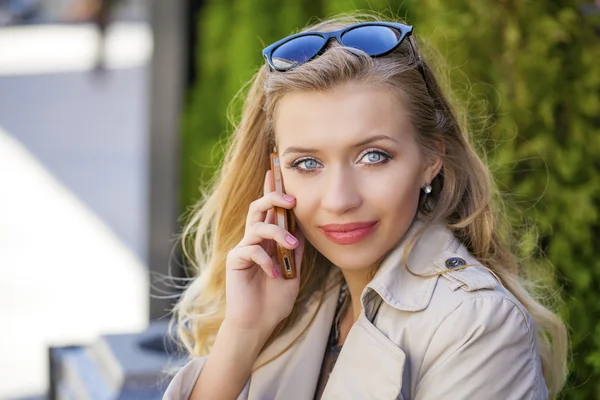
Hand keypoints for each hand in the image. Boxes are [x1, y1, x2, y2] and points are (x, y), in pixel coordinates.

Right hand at [224, 170, 304, 335]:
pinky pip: (251, 249)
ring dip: (277, 232)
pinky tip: (274, 274)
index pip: (270, 210)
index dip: (272, 189)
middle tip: (291, 200)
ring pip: (257, 225)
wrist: (259, 323)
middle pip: (258, 207)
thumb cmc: (275, 299)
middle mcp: (254, 240)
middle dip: (273, 197)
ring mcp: (244, 249)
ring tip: (291, 245)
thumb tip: (303, 227)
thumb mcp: (294, 271)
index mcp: (268, 240)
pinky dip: (266, 260)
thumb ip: (296, 250)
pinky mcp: (235, 260)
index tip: (277, 170)